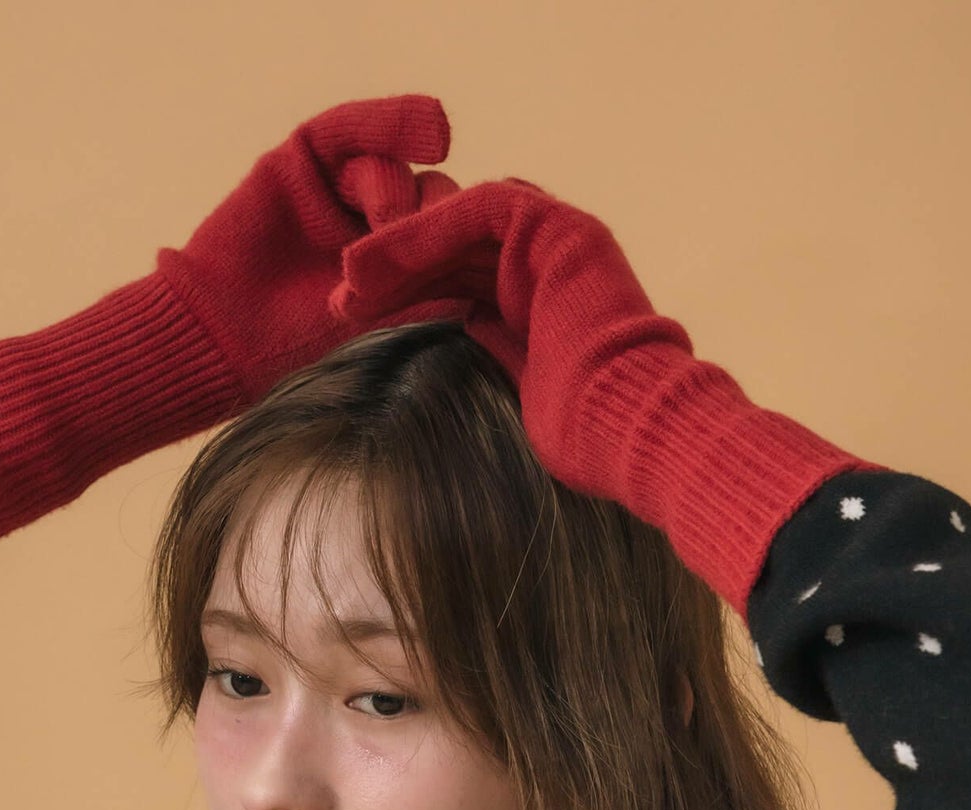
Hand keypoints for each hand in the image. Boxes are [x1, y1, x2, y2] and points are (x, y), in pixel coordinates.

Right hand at [0, 95, 469, 567]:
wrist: (205, 352)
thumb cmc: (282, 379)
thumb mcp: (370, 372)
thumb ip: (428, 353)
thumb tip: (503, 388)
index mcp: (402, 295)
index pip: (458, 263)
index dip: (483, 263)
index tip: (508, 283)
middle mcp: (379, 247)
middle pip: (436, 214)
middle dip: (445, 231)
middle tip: (452, 252)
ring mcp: (342, 205)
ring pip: (400, 174)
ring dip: (416, 188)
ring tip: (426, 206)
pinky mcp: (304, 166)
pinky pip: (352, 130)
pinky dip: (388, 123)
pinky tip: (430, 129)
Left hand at [329, 177, 693, 504]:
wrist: (629, 430)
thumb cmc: (585, 438)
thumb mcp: (523, 395)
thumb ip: (497, 354)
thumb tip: (462, 341)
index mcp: (546, 306)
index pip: (465, 283)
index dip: (410, 295)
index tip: (360, 322)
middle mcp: (554, 267)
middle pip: (457, 252)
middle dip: (395, 274)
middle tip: (341, 304)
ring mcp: (560, 241)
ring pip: (462, 228)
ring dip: (398, 253)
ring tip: (346, 286)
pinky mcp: (558, 228)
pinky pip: (477, 211)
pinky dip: (425, 232)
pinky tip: (375, 266)